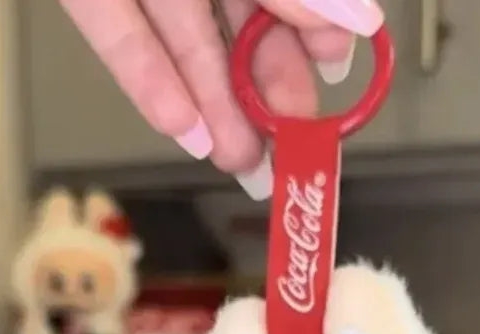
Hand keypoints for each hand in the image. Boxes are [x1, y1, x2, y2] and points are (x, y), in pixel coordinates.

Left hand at [58, 0, 383, 198]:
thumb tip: (361, 20)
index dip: (317, 32)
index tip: (338, 77)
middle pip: (238, 29)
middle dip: (265, 96)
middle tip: (287, 153)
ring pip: (185, 45)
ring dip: (215, 108)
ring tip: (242, 166)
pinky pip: (118, 38)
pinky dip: (151, 85)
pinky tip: (186, 132)